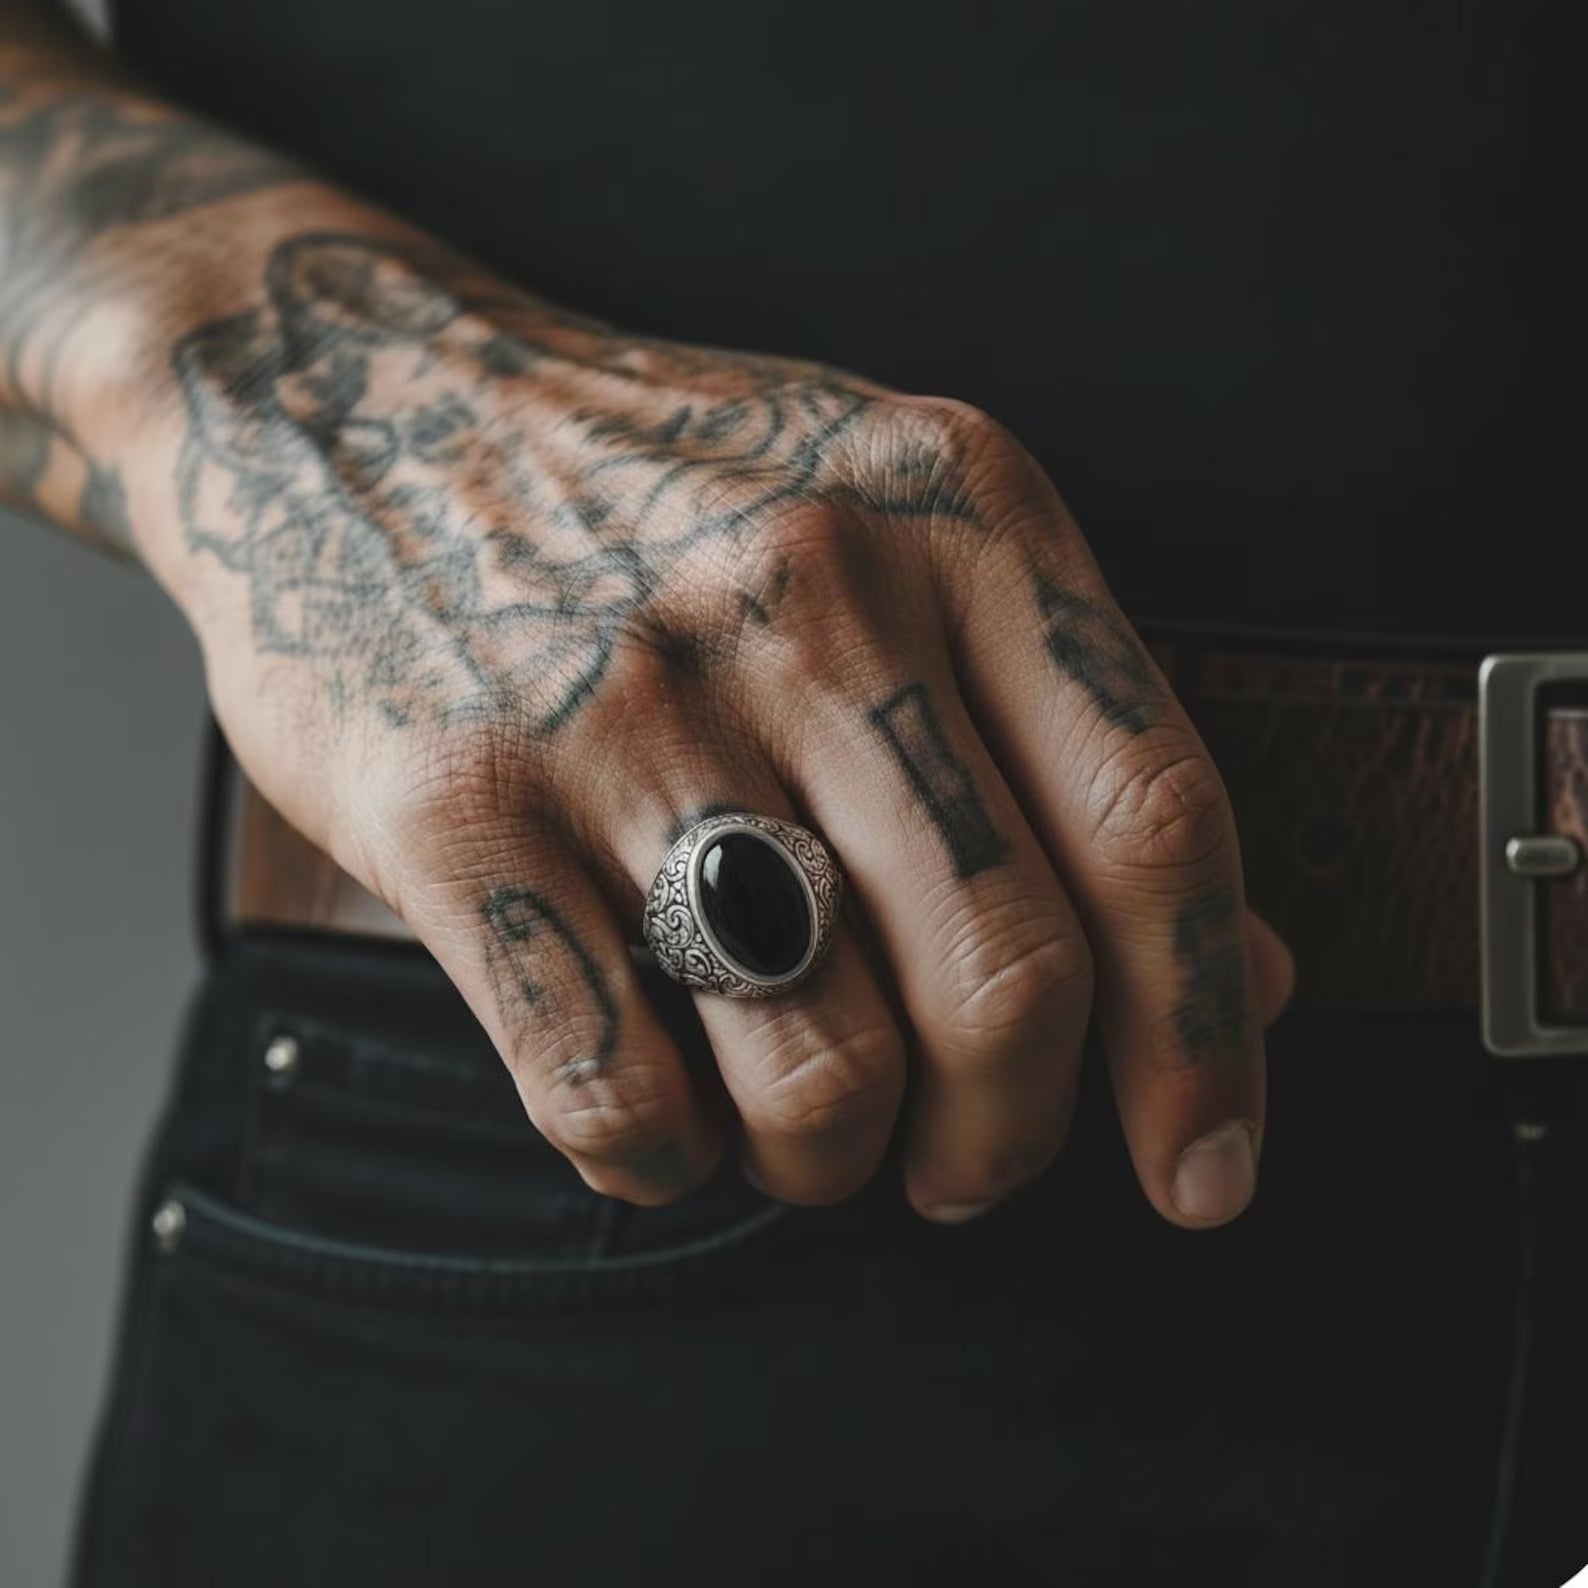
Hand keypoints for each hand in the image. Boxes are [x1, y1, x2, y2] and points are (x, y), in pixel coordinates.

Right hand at [162, 230, 1291, 1226]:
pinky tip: (666, 1110)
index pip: (1153, 824)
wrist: (364, 398)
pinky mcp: (463, 806)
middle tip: (960, 1163)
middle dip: (1003, 1140)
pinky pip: (616, 1093)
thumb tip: (1249, 974)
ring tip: (803, 1126)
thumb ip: (1071, 741)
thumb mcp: (903, 533)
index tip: (1203, 1174)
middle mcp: (810, 601)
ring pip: (822, 1074)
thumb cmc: (665, 493)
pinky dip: (668, 1158)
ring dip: (834, 1161)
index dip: (1202, 1037)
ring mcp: (629, 706)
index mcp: (958, 518)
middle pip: (1005, 979)